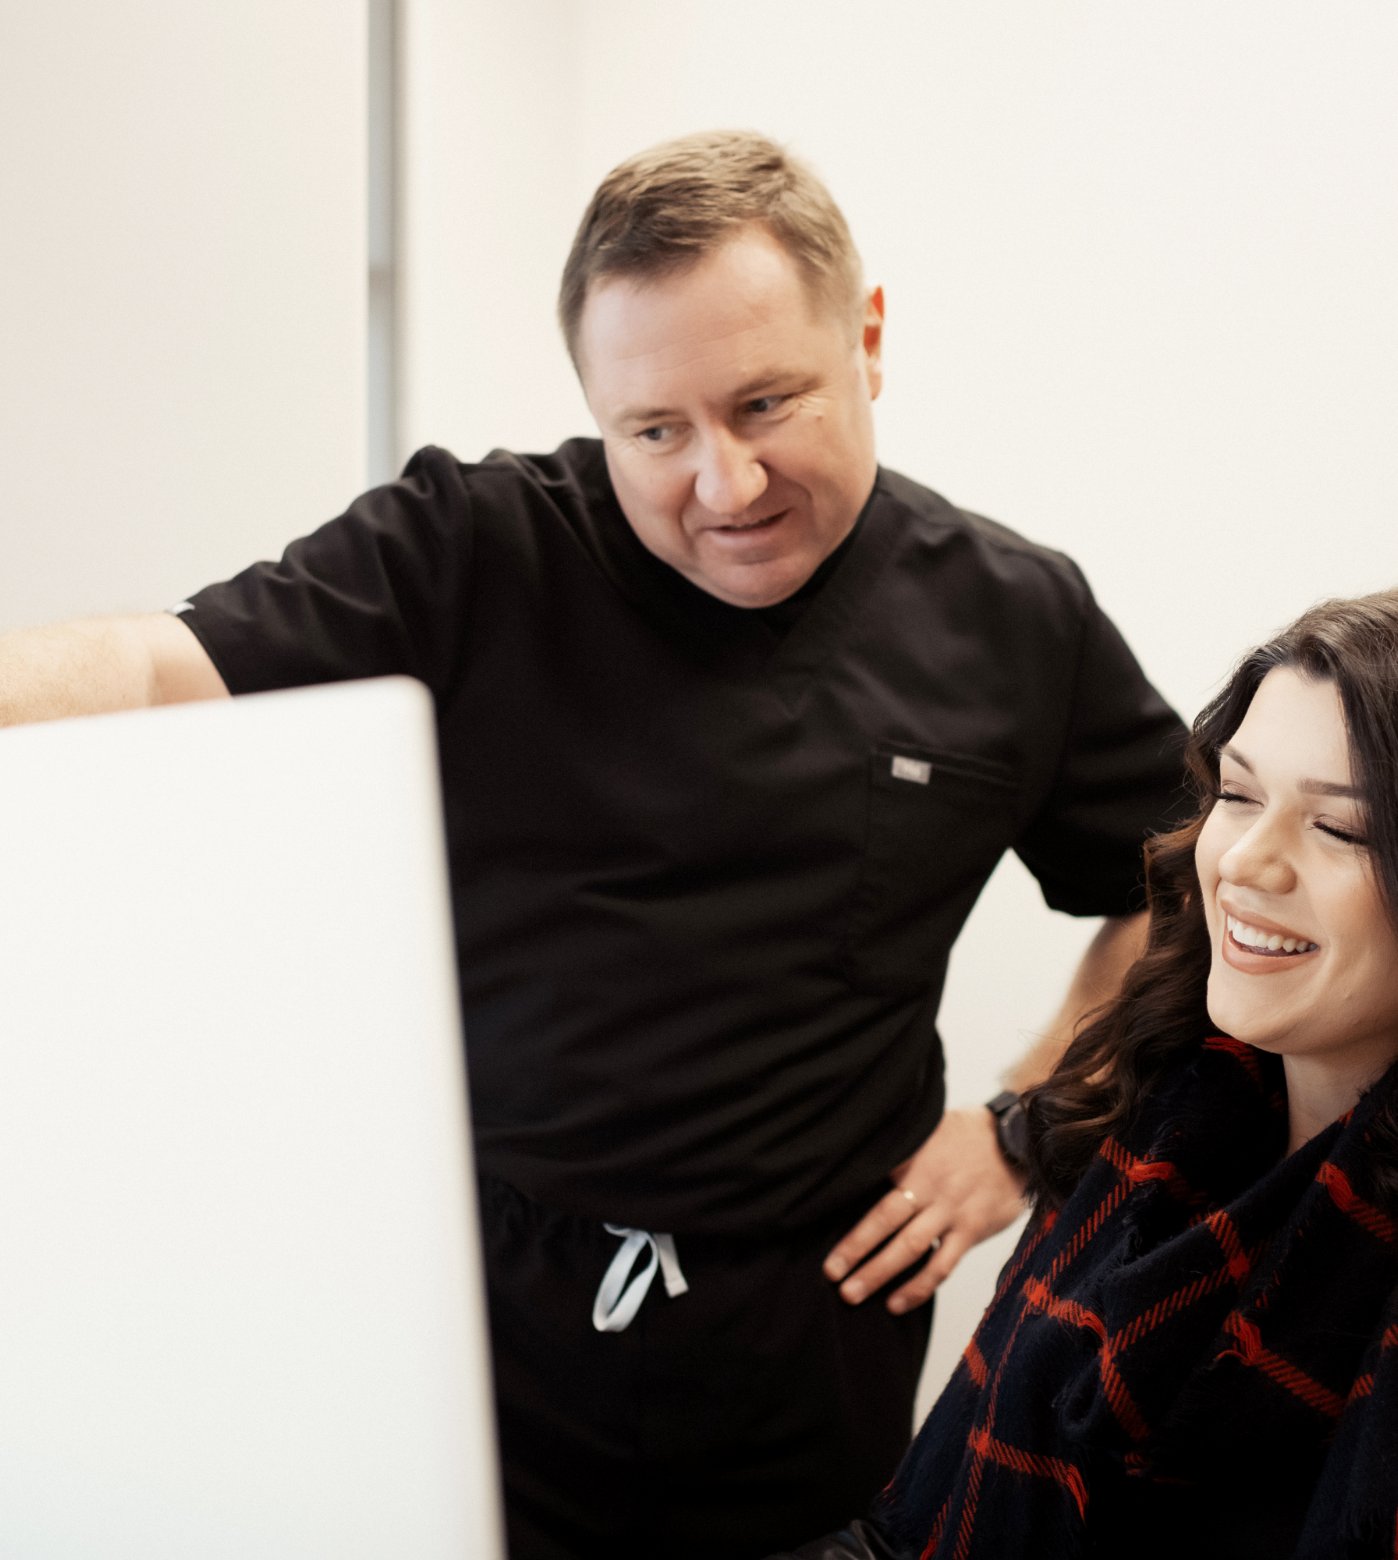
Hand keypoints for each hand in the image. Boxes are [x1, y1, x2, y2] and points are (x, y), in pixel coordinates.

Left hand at [822, 1107, 1027, 1313]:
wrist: (1020, 1141)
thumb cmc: (965, 1134)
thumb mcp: (929, 1127)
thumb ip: (898, 1146)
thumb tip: (856, 1155)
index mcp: (914, 1158)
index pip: (871, 1180)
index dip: (845, 1199)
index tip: (815, 1218)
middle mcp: (930, 1186)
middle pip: (886, 1219)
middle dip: (855, 1248)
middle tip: (830, 1272)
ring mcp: (952, 1211)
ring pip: (911, 1248)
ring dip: (880, 1273)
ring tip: (851, 1293)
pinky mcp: (972, 1230)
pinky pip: (942, 1265)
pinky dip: (918, 1287)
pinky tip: (896, 1303)